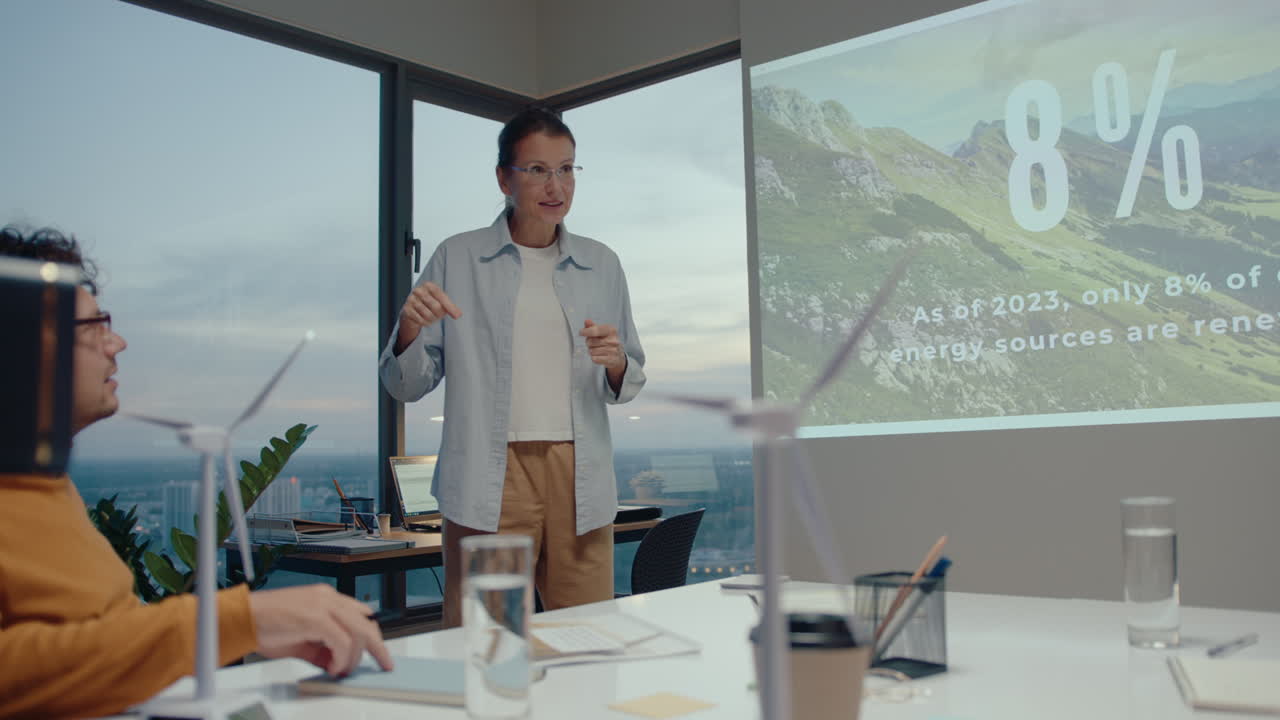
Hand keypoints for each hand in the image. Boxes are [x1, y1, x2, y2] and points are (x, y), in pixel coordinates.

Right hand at [248, 584, 393, 676]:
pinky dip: (343, 658)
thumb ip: (320, 649)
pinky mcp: (316, 617)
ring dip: (355, 657)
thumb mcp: (299, 640)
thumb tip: (335, 663)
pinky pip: (343, 641)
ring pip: (359, 631)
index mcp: (324, 597)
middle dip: (378, 646)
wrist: (240, 619)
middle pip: (367, 621)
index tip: (376, 651)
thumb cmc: (263, 625)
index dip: (370, 634)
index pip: (360, 613)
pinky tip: (334, 667)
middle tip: (383, 663)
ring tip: (343, 670)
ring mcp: (323, 605)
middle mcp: (327, 597)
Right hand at [396, 282, 461, 352]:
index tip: (457, 316)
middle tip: (438, 314)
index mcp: (428, 285)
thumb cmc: (429, 303)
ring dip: (432, 319)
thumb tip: (458, 314)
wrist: (412, 309)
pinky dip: (425, 322)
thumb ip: (450, 307)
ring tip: (430, 316)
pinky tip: (423, 319)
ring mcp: (411, 300)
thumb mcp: (441, 302)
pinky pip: (421, 320)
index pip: (441, 295)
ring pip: (428, 315)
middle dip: (439, 314)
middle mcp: (418, 290)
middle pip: (436, 307)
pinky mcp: (406, 310)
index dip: (449, 306)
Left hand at [579, 319, 625, 371]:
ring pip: (592, 351)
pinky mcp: (611, 360)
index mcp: (612, 330)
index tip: (581, 332)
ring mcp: (613, 351)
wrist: (618, 354)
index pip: (596, 330)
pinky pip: (595, 359)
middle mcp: (614, 340)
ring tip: (596, 349)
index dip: (586, 331)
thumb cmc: (607, 340)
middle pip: (591, 341)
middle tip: (592, 343)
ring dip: (591, 350)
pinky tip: (598, 356)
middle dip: (589, 343)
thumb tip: (587, 321)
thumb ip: (592, 326)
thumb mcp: (601, 331)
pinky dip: (594, 357)